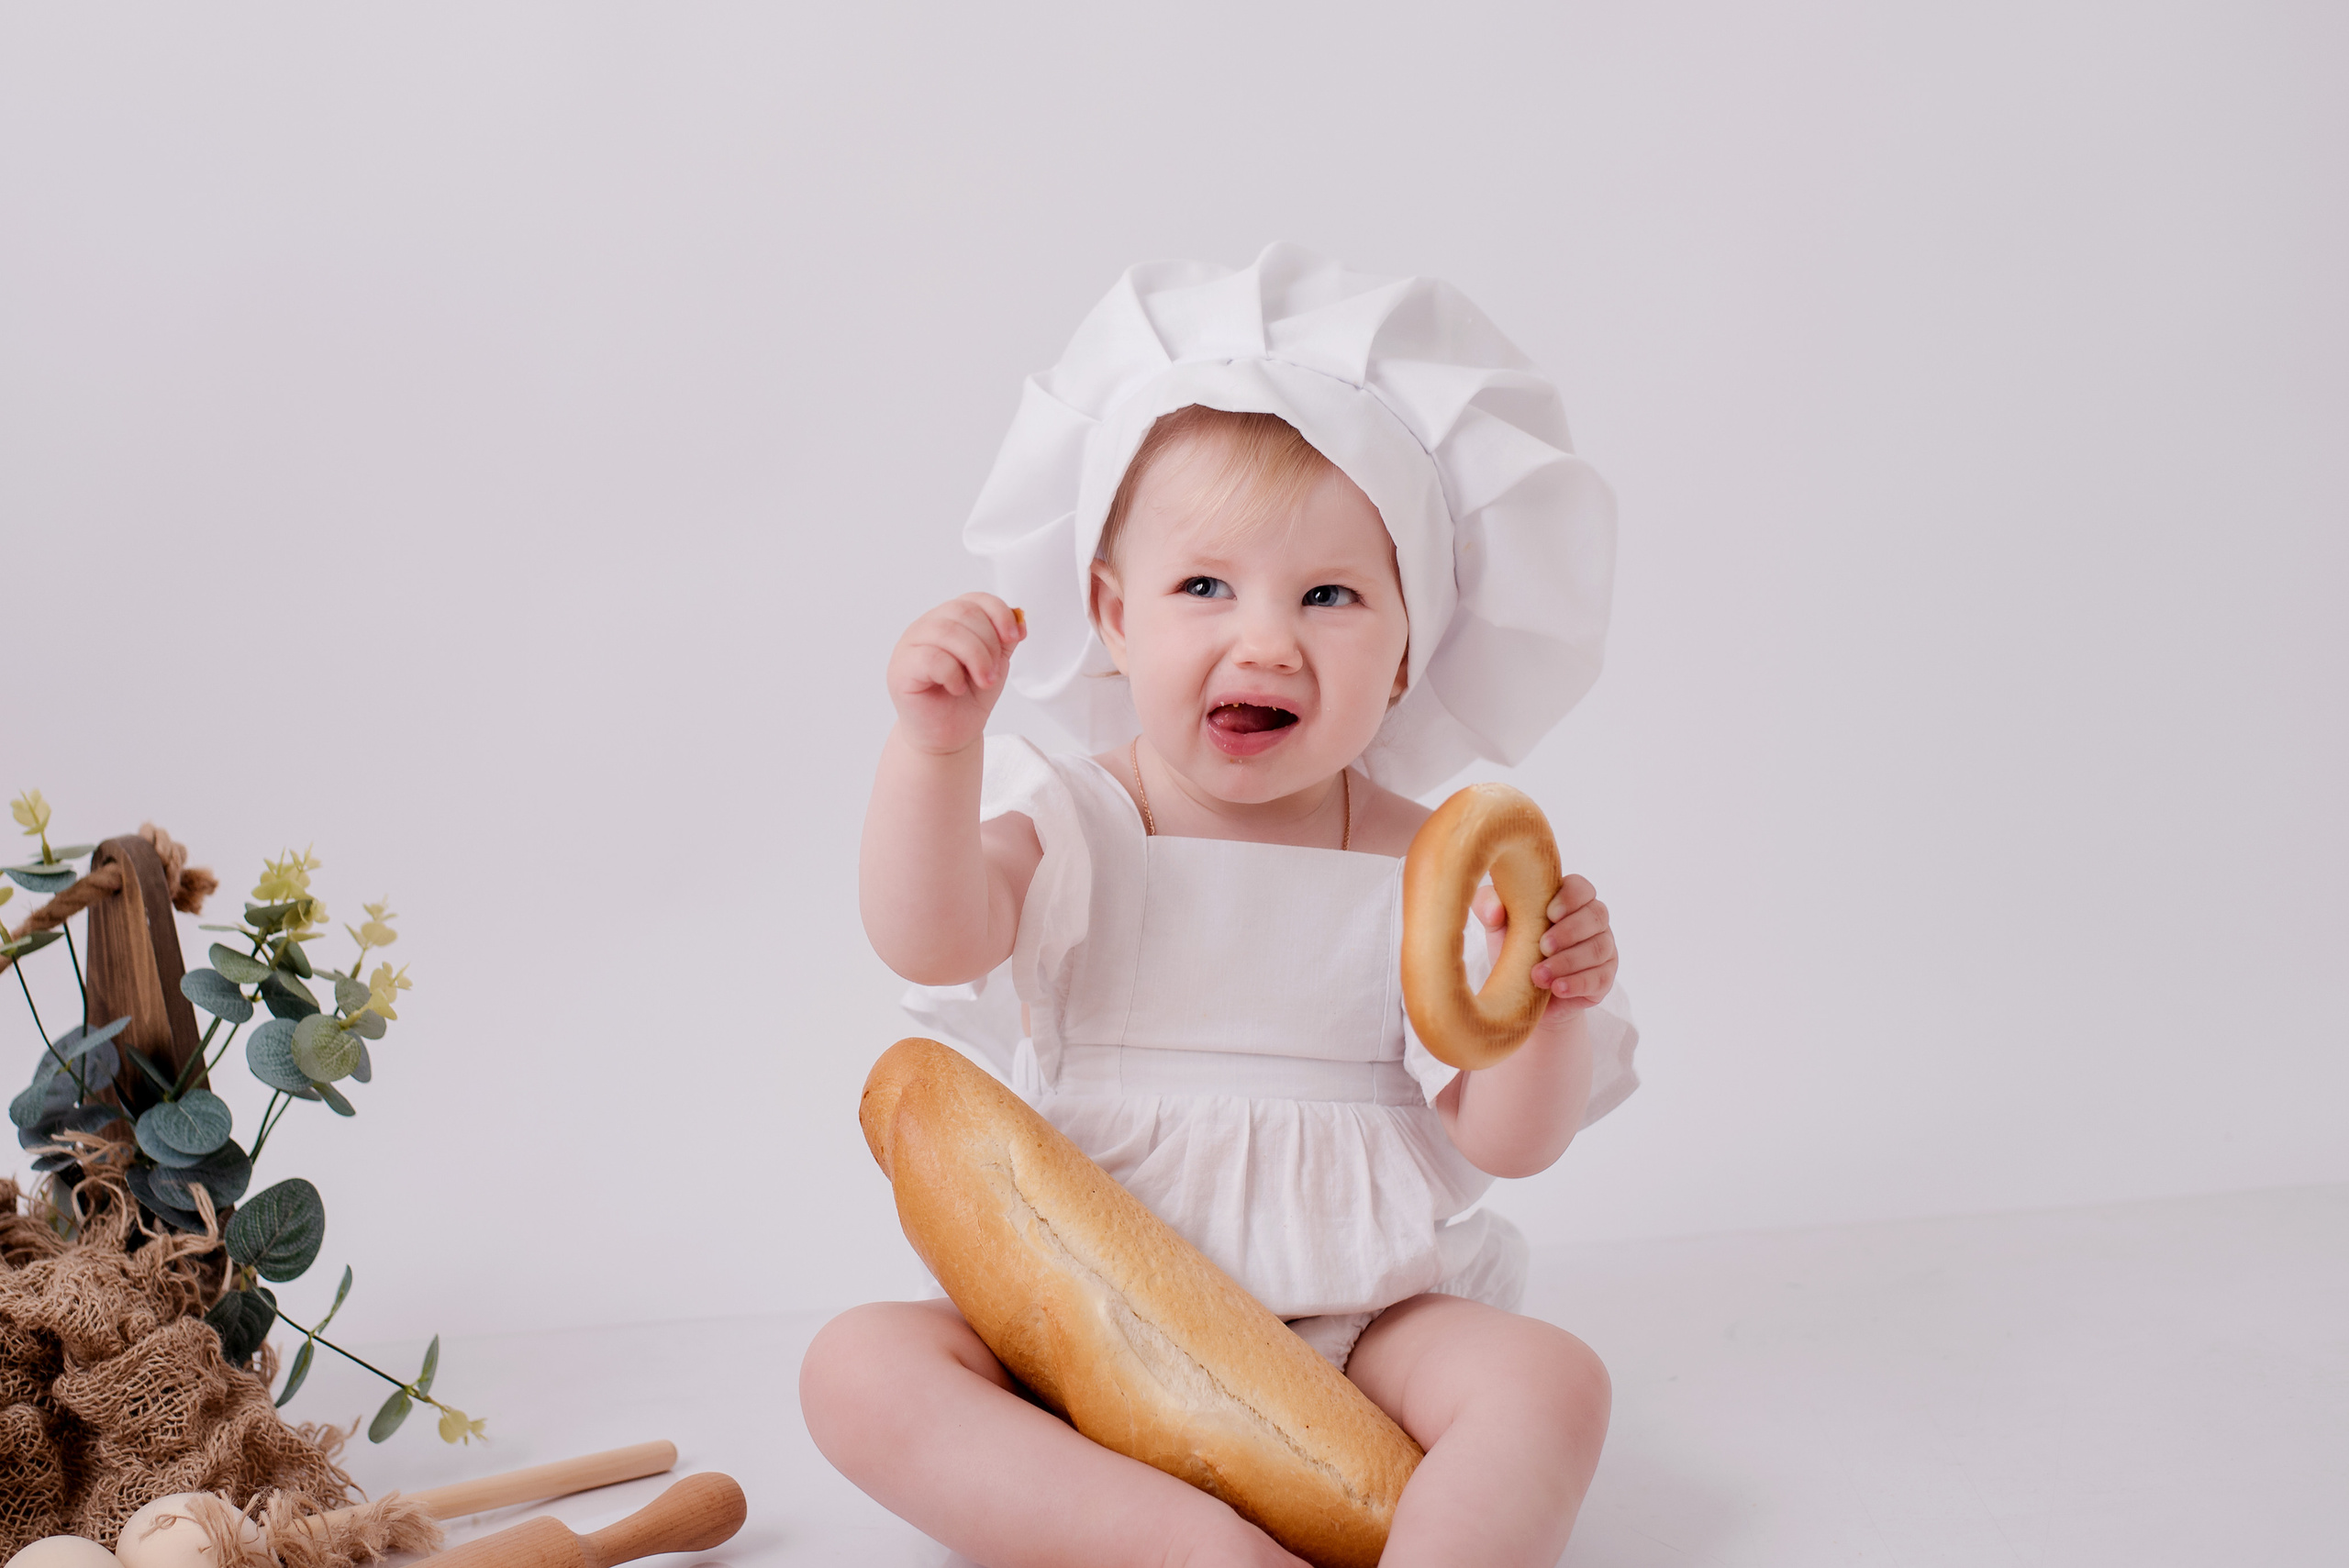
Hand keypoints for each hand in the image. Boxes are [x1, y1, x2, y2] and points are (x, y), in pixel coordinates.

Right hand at [887, 593, 1025, 754]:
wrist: (949, 735)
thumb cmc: (967, 698)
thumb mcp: (994, 663)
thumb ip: (1004, 639)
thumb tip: (1018, 618)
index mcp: (949, 620)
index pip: (974, 599)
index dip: (998, 613)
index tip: (1014, 638)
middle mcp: (927, 626)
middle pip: (963, 612)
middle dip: (988, 643)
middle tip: (992, 673)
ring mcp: (910, 645)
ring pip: (947, 631)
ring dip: (975, 658)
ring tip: (982, 681)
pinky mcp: (901, 669)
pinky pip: (931, 658)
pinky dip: (953, 674)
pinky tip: (956, 689)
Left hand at [1472, 874, 1617, 1010]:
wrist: (1522, 996)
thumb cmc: (1513, 950)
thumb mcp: (1496, 926)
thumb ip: (1489, 905)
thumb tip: (1494, 911)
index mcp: (1570, 899)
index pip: (1581, 888)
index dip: (1571, 897)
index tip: (1549, 913)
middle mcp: (1592, 920)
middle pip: (1596, 915)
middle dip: (1569, 931)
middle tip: (1543, 946)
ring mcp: (1603, 949)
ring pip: (1598, 948)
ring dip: (1568, 962)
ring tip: (1539, 975)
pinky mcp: (1603, 978)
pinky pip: (1600, 978)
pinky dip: (1577, 983)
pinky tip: (1557, 988)